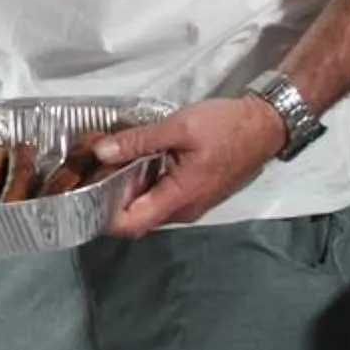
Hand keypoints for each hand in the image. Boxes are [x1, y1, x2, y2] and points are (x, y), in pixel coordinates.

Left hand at [93, 94, 286, 234]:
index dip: (102, 216)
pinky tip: (133, 159)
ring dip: (128, 187)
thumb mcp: (178, 127)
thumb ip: (138, 141)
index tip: (83, 193)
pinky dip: (145, 182)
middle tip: (89, 170)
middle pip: (136, 216)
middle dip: (111, 196)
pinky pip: (162, 195)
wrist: (267, 125)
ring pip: (149, 205)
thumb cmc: (227, 127)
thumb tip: (102, 152)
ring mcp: (192, 203)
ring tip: (107, 161)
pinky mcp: (196, 192)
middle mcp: (184, 209)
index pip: (131, 225)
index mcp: (179, 199)